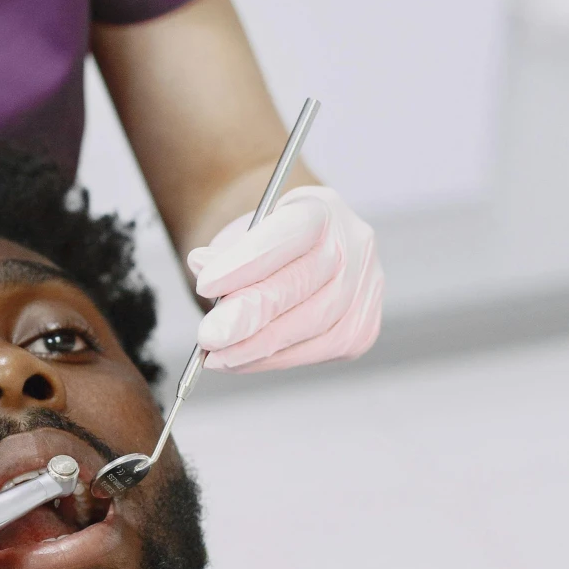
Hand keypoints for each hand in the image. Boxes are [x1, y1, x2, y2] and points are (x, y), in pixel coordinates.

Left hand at [187, 185, 382, 372]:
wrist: (304, 257)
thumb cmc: (268, 245)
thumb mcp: (242, 235)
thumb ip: (224, 252)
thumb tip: (203, 265)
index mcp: (321, 209)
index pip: (288, 234)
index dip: (246, 262)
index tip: (205, 285)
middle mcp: (354, 245)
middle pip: (300, 284)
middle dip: (248, 315)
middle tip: (209, 336)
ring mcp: (365, 289)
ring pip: (311, 325)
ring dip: (256, 347)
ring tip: (216, 355)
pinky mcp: (362, 328)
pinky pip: (316, 350)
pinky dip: (273, 359)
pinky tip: (242, 360)